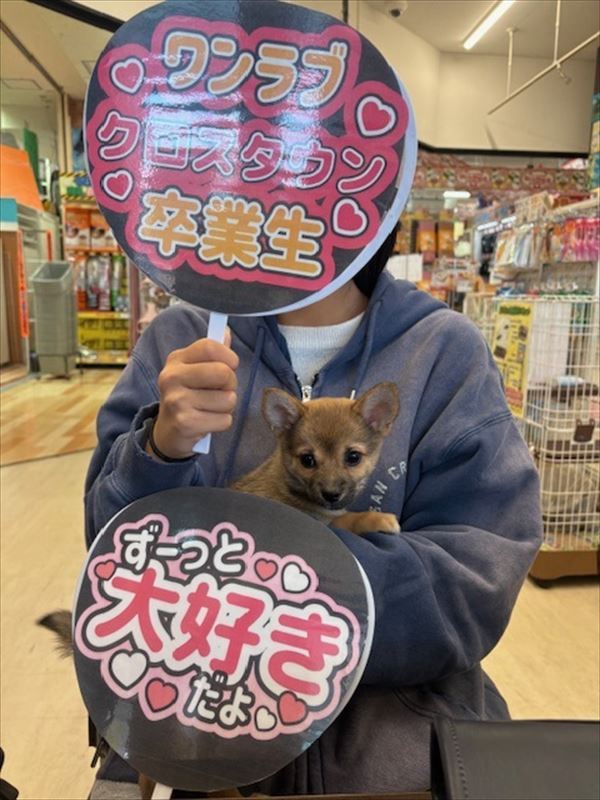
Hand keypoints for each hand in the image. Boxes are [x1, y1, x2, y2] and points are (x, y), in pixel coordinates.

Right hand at [149, 330, 238, 459]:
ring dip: (227, 407)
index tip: (230, 366)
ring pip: (228, 399)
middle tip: (220, 391)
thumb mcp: (194, 371)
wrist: (168, 431)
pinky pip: (225, 420)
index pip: (210, 346)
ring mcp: (177, 400)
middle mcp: (172, 377)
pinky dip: (222, 423)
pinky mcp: (185, 423)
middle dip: (231, 384)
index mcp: (177, 359)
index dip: (229, 357)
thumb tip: (225, 332)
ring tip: (211, 408)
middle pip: (223, 372)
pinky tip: (207, 422)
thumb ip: (211, 353)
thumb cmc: (188, 396)